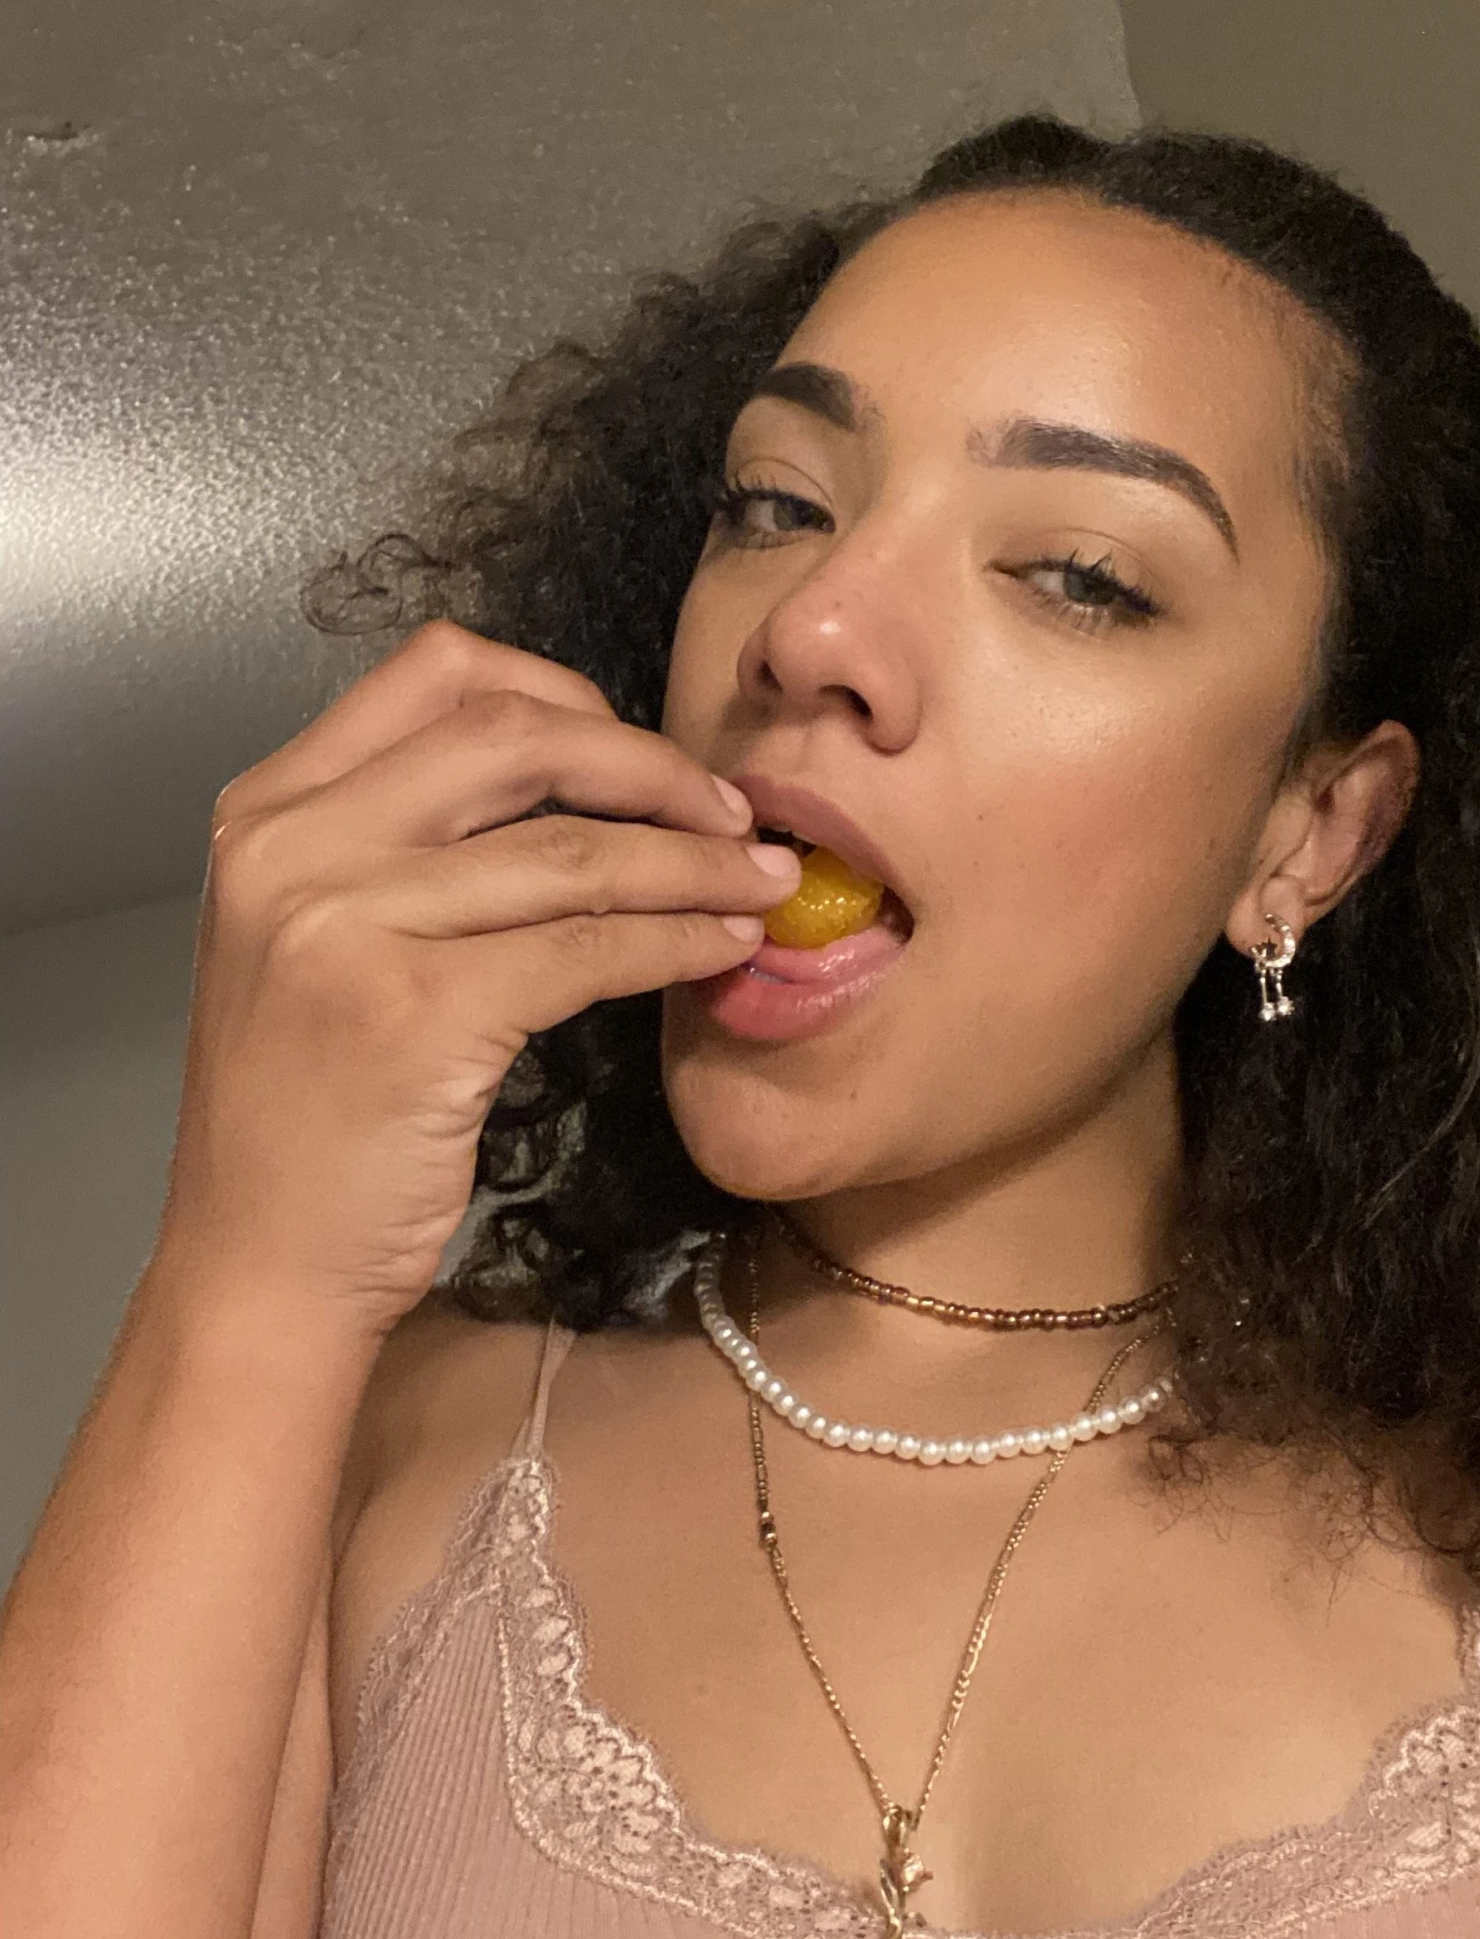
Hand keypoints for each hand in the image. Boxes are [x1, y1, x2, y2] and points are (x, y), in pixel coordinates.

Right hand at [153, 618, 795, 1342]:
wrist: (259, 1266)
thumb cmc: (308, 1115)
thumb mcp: (316, 941)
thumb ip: (402, 845)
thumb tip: (584, 782)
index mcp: (269, 809)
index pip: (435, 671)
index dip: (565, 690)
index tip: (641, 750)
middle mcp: (294, 846)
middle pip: (516, 737)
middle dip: (653, 766)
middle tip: (733, 811)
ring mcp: (345, 925)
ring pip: (572, 849)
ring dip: (695, 861)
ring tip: (761, 882)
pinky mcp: (416, 1014)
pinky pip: (588, 947)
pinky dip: (676, 941)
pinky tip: (722, 951)